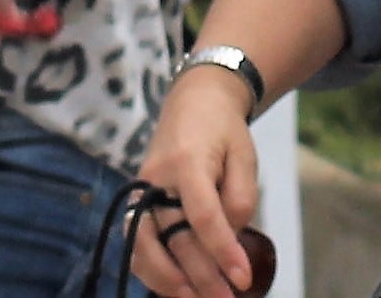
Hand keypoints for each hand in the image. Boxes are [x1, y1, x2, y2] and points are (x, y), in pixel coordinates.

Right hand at [132, 68, 265, 297]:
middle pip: (174, 236)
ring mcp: (140, 189)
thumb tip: (227, 239)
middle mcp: (157, 177)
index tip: (242, 278)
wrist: (192, 102)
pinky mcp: (135, 199)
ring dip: (168, 279)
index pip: (203, 215)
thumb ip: (239, 199)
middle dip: (201, 276)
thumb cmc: (224, 130)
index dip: (222, 251)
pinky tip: (174, 285)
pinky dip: (150, 268)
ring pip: (143, 244)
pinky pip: (136, 241)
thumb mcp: (245, 156)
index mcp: (188, 160)